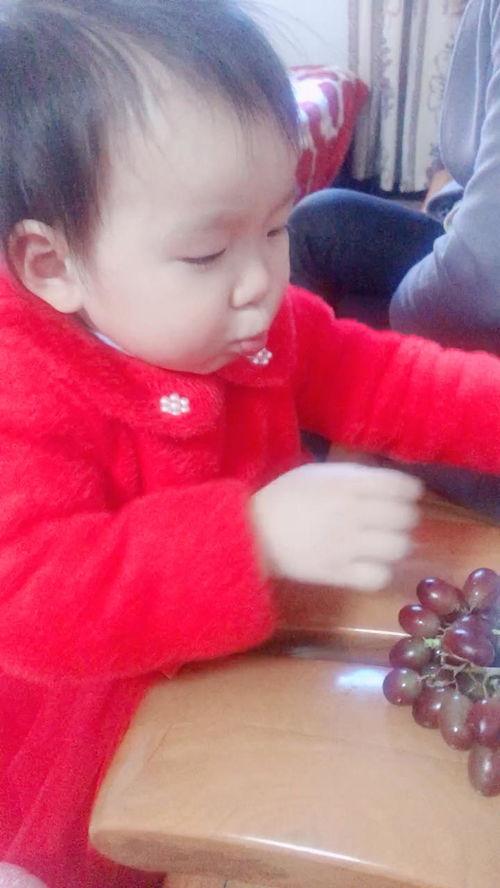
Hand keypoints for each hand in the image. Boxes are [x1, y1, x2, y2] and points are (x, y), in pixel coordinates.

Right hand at [251, 463, 421, 590]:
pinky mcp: (337, 573)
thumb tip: (391, 483)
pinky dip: (380, 571)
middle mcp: (351, 513)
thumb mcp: (318, 474)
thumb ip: (354, 476)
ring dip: (396, 545)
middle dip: (405, 518)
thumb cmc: (286, 497)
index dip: (410, 491)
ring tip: (383, 544)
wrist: (253, 532)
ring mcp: (345, 546)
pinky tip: (370, 564)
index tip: (404, 495)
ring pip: (398, 548)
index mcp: (346, 485)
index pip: (401, 486)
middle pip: (405, 518)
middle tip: (393, 521)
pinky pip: (378, 577)